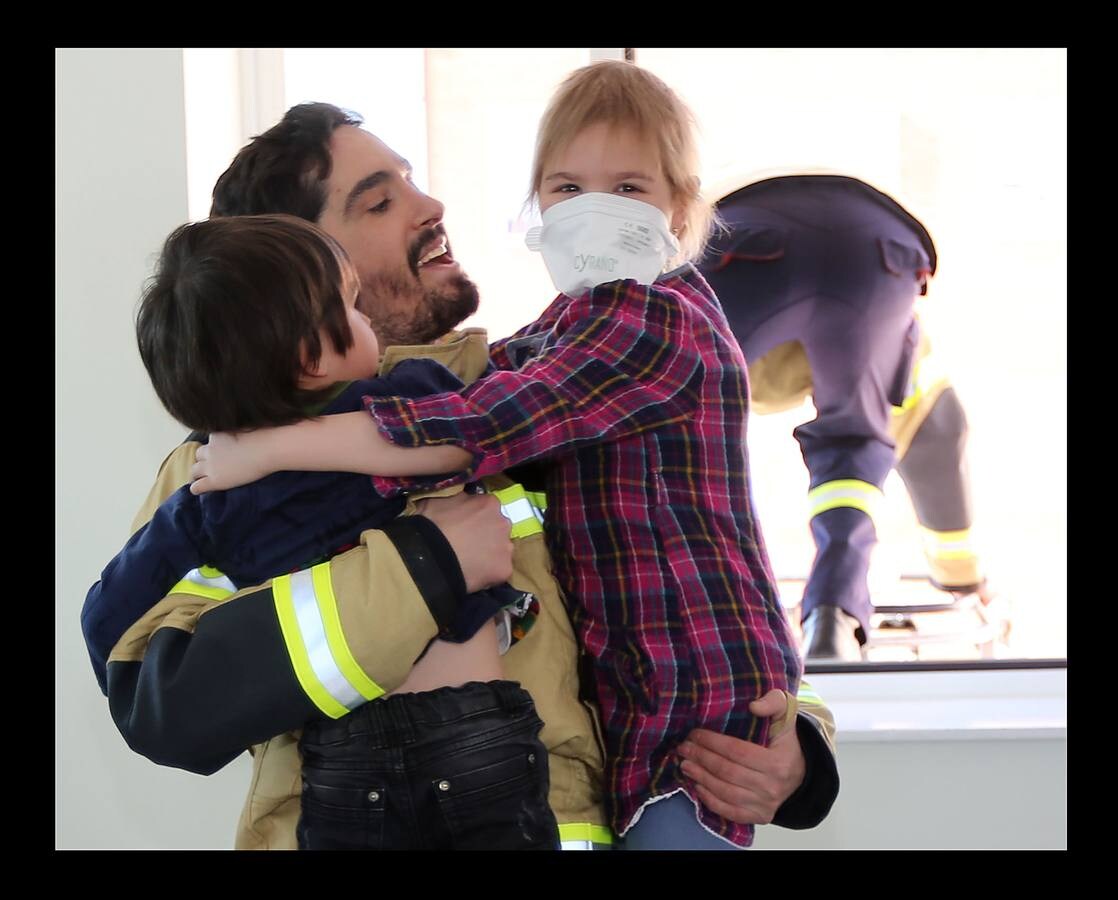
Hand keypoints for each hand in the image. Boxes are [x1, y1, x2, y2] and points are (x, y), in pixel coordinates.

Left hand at [190, 431, 273, 493]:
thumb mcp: (246, 429)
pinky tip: (201, 490)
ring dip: (198, 474)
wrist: (266, 450)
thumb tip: (239, 434)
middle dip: (205, 460)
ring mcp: (211, 466)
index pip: (211, 442)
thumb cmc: (264, 437)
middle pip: (199, 455)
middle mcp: (210, 449)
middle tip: (216, 466)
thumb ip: (237, 431)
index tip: (226, 451)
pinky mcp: (214, 480)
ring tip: (206, 479)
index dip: (217, 447)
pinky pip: (196, 487)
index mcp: (217, 435)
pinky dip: (197, 488)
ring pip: (194, 470)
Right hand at [414, 492, 513, 592]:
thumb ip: (459, 500)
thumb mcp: (441, 500)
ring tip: (470, 561)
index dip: (477, 517)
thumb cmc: (431, 525)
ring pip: (501, 549)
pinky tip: (473, 573)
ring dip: (490, 553)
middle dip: (487, 534)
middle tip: (468, 544)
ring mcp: (505, 547)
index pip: (488, 508)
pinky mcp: (505, 569)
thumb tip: (463, 502)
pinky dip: (488, 572)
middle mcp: (503, 522)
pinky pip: (498, 570)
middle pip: (498, 528)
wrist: (429, 556)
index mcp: (489, 503)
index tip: (466, 525)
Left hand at [677, 689, 805, 824]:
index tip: (695, 733)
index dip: (712, 742)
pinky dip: (710, 800)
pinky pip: (730, 811)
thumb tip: (753, 706)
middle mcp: (773, 787)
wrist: (801, 773)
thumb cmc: (785, 740)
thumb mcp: (786, 714)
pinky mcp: (760, 817)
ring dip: (701, 778)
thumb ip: (773, 702)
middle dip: (701, 758)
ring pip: (726, 792)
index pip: (737, 751)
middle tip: (683, 748)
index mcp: (778, 762)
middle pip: (728, 772)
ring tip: (685, 765)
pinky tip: (697, 786)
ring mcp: (766, 805)